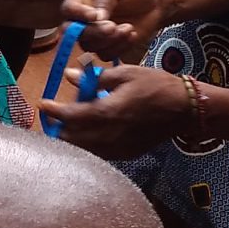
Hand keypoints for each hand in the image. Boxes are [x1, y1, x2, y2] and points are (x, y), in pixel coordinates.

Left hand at [40, 60, 194, 156]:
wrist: (186, 109)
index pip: (70, 116)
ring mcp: (119, 148)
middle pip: (73, 138)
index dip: (54, 111)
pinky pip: (100, 154)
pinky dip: (88, 147)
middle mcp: (110, 134)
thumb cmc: (156, 85)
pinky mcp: (127, 154)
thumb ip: (95, 78)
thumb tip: (69, 76)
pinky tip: (85, 137)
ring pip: (85, 149)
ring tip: (63, 129)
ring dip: (71, 140)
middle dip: (58, 129)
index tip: (43, 104)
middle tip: (50, 119)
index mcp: (107, 112)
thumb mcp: (125, 73)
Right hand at [60, 0, 170, 56]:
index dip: (78, 15)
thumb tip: (96, 17)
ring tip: (128, 27)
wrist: (155, 2)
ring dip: (109, 40)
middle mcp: (82, 17)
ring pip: (89, 46)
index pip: (68, 9)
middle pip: (73, 32)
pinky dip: (119, 48)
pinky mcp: (106, 47)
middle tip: (113, 27)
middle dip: (94, 31)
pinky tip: (131, 34)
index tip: (95, 16)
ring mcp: (93, 34)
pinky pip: (105, 55)